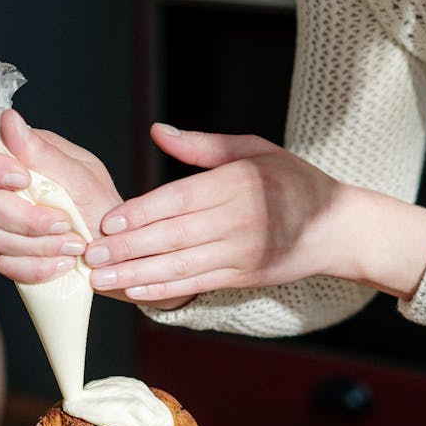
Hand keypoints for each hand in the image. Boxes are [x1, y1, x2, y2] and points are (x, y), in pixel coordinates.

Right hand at [0, 109, 121, 283]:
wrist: (113, 248)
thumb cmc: (99, 204)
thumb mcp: (82, 176)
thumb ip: (43, 152)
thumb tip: (9, 118)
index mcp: (17, 158)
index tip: (23, 178)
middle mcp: (0, 190)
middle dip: (27, 217)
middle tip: (66, 223)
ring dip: (39, 245)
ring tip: (75, 245)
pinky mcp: (5, 255)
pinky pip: (5, 265)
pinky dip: (37, 267)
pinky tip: (64, 264)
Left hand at [83, 124, 425, 306]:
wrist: (336, 227)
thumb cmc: (291, 181)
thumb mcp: (253, 149)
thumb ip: (202, 146)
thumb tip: (157, 131)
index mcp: (238, 183)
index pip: (179, 199)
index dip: (141, 213)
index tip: (107, 222)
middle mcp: (239, 220)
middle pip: (172, 236)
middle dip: (127, 249)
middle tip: (90, 255)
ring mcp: (241, 253)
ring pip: (180, 267)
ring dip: (136, 275)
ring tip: (101, 280)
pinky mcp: (243, 277)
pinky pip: (196, 285)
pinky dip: (163, 291)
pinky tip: (135, 293)